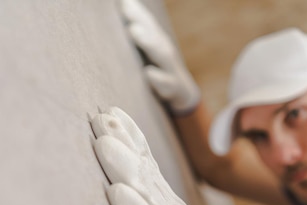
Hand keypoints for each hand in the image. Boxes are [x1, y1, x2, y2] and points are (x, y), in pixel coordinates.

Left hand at [120, 0, 200, 115]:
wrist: (184, 94)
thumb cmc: (159, 69)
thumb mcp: (149, 52)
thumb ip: (138, 36)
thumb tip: (122, 11)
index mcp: (157, 42)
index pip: (146, 23)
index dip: (136, 11)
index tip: (123, 1)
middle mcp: (165, 52)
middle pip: (153, 33)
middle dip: (140, 19)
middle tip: (125, 7)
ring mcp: (171, 70)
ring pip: (161, 55)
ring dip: (148, 42)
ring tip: (134, 30)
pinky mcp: (174, 89)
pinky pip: (167, 84)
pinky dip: (158, 79)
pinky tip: (148, 73)